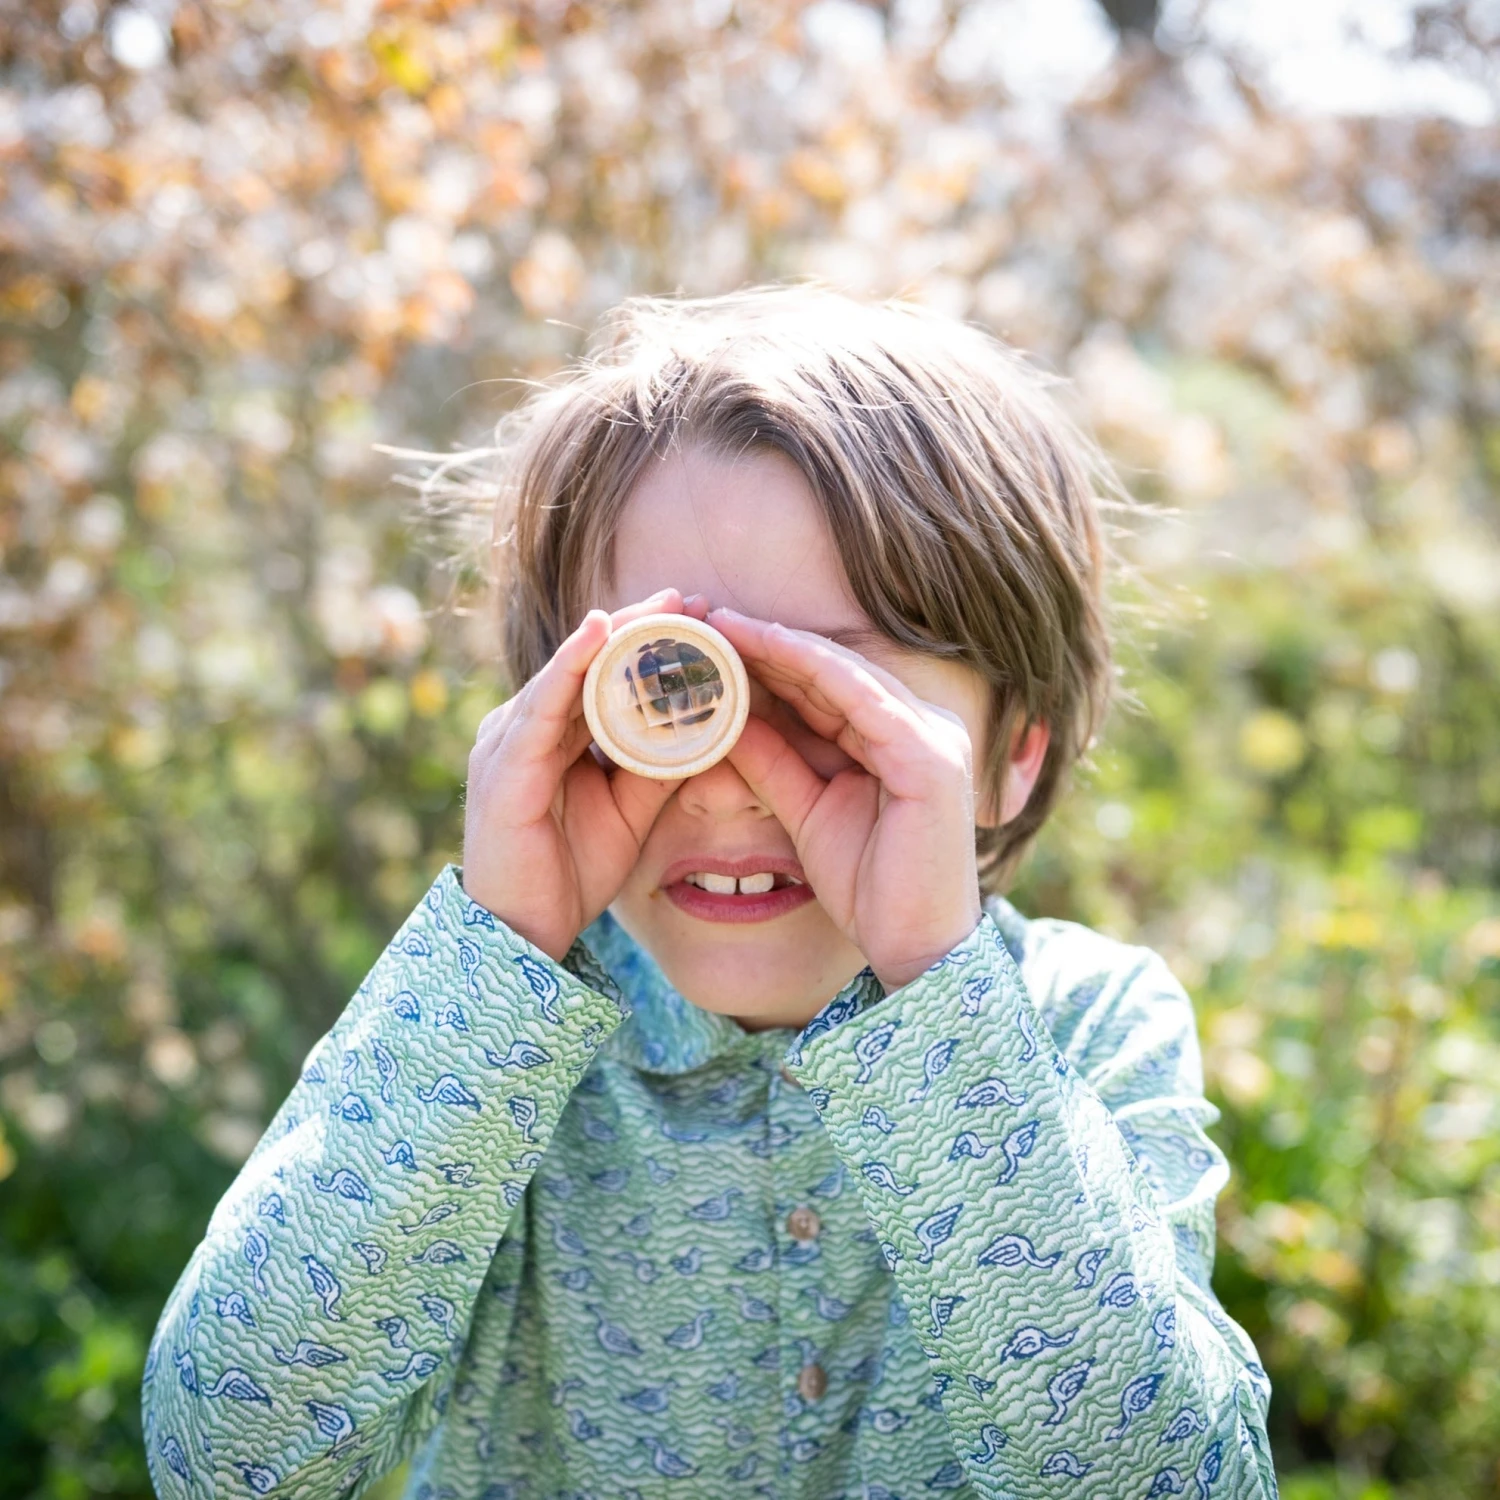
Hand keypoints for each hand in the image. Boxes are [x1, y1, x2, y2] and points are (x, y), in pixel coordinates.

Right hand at [461, 588, 707, 960]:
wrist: (523, 934)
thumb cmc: (569, 872)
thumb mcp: (630, 810)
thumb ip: (659, 767)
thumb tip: (709, 729)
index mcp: (553, 734)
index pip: (605, 674)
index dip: (649, 643)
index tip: (701, 617)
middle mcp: (527, 725)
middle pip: (588, 662)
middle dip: (640, 627)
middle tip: (691, 598)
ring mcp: (509, 739)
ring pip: (570, 672)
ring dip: (617, 636)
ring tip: (663, 606)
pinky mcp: (505, 762)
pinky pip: (543, 704)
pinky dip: (571, 666)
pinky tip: (601, 634)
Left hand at [709, 607, 982, 992]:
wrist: (916, 950)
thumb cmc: (870, 889)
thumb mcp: (806, 812)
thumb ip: (774, 763)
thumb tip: (726, 721)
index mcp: (902, 739)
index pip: (827, 686)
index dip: (769, 660)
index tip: (710, 642)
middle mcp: (924, 727)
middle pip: (833, 670)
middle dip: (767, 642)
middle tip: (705, 618)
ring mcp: (933, 736)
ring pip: (843, 673)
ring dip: (779, 644)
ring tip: (723, 624)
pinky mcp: (929, 756)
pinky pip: (859, 697)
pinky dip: (808, 667)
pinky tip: (763, 648)